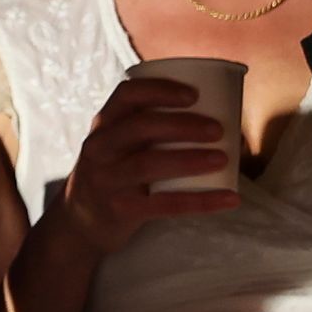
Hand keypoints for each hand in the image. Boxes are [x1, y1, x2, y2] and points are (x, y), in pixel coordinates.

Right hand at [50, 77, 238, 255]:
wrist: (81, 220)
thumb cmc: (115, 173)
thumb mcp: (117, 145)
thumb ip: (151, 130)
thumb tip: (227, 122)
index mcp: (104, 126)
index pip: (127, 95)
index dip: (161, 90)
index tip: (194, 95)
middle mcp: (100, 148)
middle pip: (140, 127)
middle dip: (183, 125)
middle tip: (219, 129)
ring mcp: (107, 179)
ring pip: (148, 164)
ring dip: (189, 159)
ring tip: (224, 158)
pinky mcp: (120, 209)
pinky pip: (164, 205)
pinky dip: (200, 201)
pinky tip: (230, 198)